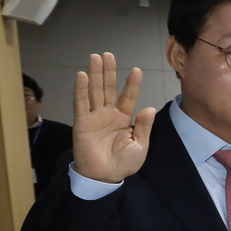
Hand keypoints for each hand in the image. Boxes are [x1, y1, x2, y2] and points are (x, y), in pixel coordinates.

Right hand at [73, 52, 155, 182]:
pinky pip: (81, 103)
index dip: (132, 84)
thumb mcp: (140, 145)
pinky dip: (81, 89)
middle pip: (108, 88)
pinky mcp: (82, 122)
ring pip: (94, 91)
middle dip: (108, 71)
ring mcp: (94, 116)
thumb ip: (143, 126)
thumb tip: (148, 107)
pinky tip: (82, 75)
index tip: (137, 70)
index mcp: (123, 118)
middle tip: (108, 54)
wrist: (106, 176)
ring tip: (95, 57)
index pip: (128, 97)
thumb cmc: (123, 163)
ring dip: (95, 74)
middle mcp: (108, 114)